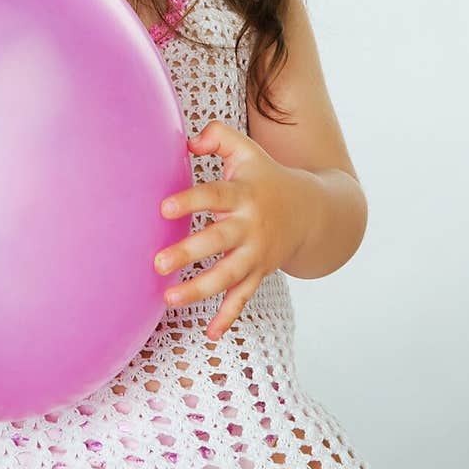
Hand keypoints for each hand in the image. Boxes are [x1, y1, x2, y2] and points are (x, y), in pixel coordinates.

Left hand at [154, 120, 310, 339]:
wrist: (311, 211)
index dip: (190, 201)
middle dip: (188, 253)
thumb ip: (217, 136)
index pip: (215, 196)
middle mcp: (251, 226)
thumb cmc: (265, 177)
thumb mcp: (246, 150)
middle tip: (157, 263)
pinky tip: (210, 332)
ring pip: (228, 276)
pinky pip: (243, 297)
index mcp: (244, 194)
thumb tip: (186, 142)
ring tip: (169, 298)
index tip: (163, 208)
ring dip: (199, 290)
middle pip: (218, 242)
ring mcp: (256, 253)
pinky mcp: (259, 273)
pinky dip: (228, 316)